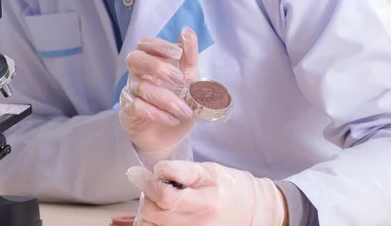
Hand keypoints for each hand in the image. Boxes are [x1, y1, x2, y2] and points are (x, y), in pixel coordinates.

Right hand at [119, 28, 198, 155]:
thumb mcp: (190, 77)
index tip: (177, 53)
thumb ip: (189, 55)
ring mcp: (131, 92)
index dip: (159, 45)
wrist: (170, 135)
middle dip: (156, 66)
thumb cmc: (178, 100)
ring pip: (140, 86)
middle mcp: (137, 73)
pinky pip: (136, 107)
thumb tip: (187, 30)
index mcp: (151, 60)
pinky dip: (156, 113)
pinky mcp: (128, 112)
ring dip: (166, 98)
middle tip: (178, 79)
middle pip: (134, 59)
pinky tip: (172, 119)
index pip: (145, 44)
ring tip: (185, 110)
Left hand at [126, 160, 287, 225]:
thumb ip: (182, 170)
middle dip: (146, 195)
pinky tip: (159, 214)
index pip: (167, 195)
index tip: (137, 172)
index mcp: (208, 197)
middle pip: (156, 213)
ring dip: (147, 212)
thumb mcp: (209, 169)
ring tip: (155, 199)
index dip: (147, 182)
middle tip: (149, 183)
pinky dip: (154, 224)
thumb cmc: (230, 185)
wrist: (253, 209)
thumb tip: (156, 171)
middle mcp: (202, 220)